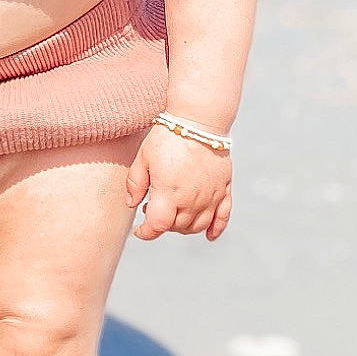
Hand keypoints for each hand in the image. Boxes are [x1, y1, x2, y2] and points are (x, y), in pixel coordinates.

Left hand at [127, 126, 231, 240]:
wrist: (199, 119)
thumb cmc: (167, 137)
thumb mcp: (143, 157)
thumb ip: (135, 183)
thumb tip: (132, 204)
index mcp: (168, 193)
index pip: (157, 226)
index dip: (146, 233)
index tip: (139, 230)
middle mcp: (191, 199)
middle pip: (177, 227)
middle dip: (163, 225)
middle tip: (154, 209)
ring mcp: (210, 196)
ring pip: (198, 226)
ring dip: (184, 227)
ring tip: (174, 213)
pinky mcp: (224, 189)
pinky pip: (223, 217)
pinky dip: (216, 229)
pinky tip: (209, 235)